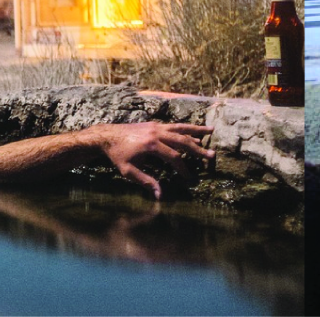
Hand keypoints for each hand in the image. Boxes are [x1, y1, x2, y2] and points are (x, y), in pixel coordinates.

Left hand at [94, 123, 213, 199]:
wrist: (107, 136)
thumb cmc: (117, 156)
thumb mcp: (129, 171)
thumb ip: (146, 181)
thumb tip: (160, 195)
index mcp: (151, 145)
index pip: (174, 157)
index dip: (183, 168)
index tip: (190, 177)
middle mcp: (157, 133)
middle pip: (183, 141)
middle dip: (198, 149)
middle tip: (212, 155)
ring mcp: (157, 126)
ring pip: (181, 128)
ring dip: (197, 130)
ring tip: (212, 130)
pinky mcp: (155, 124)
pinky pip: (174, 125)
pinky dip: (186, 127)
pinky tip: (195, 129)